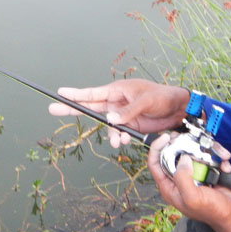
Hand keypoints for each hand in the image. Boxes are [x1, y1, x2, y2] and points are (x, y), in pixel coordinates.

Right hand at [48, 79, 189, 146]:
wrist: (178, 109)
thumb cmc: (162, 97)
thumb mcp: (145, 102)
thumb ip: (127, 112)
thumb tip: (110, 121)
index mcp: (117, 90)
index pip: (92, 93)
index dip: (75, 94)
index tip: (59, 93)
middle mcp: (116, 102)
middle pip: (89, 107)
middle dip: (72, 110)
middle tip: (52, 109)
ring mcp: (122, 114)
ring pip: (106, 126)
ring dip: (109, 134)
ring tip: (117, 141)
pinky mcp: (129, 125)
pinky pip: (117, 133)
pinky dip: (118, 138)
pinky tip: (124, 140)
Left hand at [147, 133, 230, 231]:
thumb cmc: (213, 212)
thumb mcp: (193, 198)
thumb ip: (182, 178)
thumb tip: (182, 159)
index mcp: (169, 187)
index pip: (155, 163)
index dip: (157, 148)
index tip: (166, 137)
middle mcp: (179, 179)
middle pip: (174, 153)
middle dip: (185, 145)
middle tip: (192, 140)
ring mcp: (193, 174)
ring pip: (193, 153)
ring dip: (208, 152)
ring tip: (219, 157)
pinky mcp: (206, 171)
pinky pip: (209, 157)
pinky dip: (218, 159)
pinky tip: (224, 167)